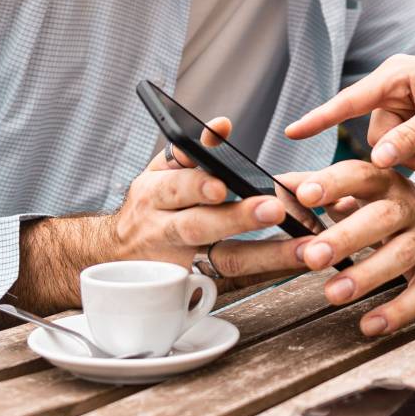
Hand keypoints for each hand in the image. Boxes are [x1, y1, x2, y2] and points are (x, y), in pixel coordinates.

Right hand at [105, 116, 307, 284]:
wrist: (112, 257)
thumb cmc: (149, 208)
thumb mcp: (158, 175)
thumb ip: (189, 151)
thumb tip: (222, 125)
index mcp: (154, 192)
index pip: (176, 185)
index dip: (198, 183)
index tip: (223, 185)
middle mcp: (164, 229)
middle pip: (198, 226)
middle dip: (236, 218)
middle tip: (273, 209)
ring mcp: (182, 264)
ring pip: (223, 260)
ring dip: (267, 253)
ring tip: (302, 248)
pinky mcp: (198, 289)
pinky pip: (238, 284)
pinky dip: (269, 274)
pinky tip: (297, 266)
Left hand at [276, 161, 414, 335]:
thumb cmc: (390, 210)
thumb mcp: (361, 192)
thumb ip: (322, 189)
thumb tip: (281, 185)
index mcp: (386, 183)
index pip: (360, 175)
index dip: (333, 183)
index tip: (304, 194)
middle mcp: (411, 207)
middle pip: (382, 217)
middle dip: (346, 237)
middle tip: (313, 257)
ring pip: (402, 255)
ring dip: (367, 275)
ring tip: (334, 294)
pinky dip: (398, 311)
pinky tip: (371, 324)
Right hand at [285, 54, 414, 174]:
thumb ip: (412, 137)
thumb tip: (380, 160)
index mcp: (394, 77)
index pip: (349, 101)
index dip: (319, 118)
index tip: (292, 130)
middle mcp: (392, 89)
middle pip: (378, 137)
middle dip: (409, 155)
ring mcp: (402, 104)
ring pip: (394, 147)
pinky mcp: (413, 117)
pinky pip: (408, 145)